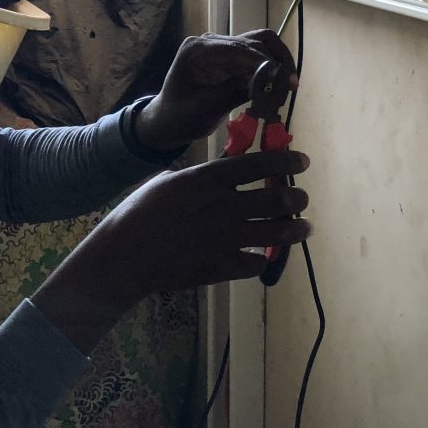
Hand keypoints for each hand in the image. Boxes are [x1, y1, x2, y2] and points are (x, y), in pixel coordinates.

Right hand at [33, 148, 310, 353]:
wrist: (124, 257)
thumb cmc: (140, 212)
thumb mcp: (168, 181)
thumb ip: (201, 176)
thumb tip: (228, 169)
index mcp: (207, 180)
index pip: (259, 165)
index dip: (286, 161)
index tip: (302, 161)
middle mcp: (222, 207)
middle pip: (278, 200)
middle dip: (297, 197)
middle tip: (301, 198)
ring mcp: (224, 239)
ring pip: (278, 233)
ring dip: (295, 229)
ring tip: (302, 227)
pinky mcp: (221, 267)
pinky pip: (257, 262)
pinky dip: (263, 258)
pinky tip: (263, 253)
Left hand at [134, 31, 297, 153]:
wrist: (166, 122)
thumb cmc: (179, 117)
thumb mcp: (206, 108)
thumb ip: (236, 90)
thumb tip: (270, 78)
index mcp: (197, 49)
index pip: (240, 48)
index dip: (266, 64)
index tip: (283, 84)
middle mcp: (210, 41)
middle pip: (255, 41)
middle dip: (276, 64)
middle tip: (289, 89)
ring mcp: (221, 47)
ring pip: (261, 43)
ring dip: (278, 62)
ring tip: (289, 85)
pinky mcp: (230, 57)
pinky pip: (257, 56)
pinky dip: (271, 68)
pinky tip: (279, 86)